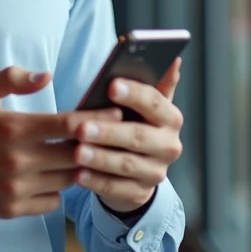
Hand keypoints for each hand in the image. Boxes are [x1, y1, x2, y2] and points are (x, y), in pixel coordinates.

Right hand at [0, 66, 120, 236]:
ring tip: (82, 156)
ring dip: (77, 168)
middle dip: (94, 145)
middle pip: (76, 153)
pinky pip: (53, 201)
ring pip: (68, 180)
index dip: (97, 119)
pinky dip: (58, 190)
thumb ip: (11, 78)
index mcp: (14, 127)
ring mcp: (17, 187)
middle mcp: (19, 159)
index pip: (70, 124)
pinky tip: (52, 177)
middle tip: (108, 136)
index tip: (115, 113)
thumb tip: (46, 75)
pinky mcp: (13, 209)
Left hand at [72, 58, 183, 213]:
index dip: (134, 94)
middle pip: (138, 137)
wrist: (139, 168)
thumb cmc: (135, 122)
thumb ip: (155, 83)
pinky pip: (117, 188)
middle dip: (108, 132)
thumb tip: (173, 59)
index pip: (154, 102)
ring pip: (127, 165)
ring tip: (77, 151)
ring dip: (100, 158)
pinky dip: (97, 182)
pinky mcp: (140, 193)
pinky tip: (79, 174)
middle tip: (81, 128)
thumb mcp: (145, 104)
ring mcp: (156, 172)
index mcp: (170, 118)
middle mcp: (169, 146)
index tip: (111, 85)